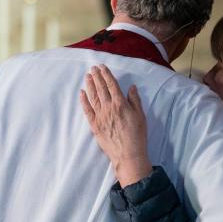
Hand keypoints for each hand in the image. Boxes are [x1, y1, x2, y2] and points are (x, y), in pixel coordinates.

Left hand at [80, 65, 152, 186]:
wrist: (128, 154)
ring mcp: (100, 116)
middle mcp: (108, 107)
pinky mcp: (94, 125)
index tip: (102, 67)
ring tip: (87, 76)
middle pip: (101, 88)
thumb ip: (135, 100)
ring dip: (90, 85)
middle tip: (92, 68)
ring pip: (93, 97)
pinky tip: (82, 93)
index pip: (112, 85)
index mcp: (120, 104)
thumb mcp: (141, 116)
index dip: (106, 75)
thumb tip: (131, 88)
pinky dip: (84, 101)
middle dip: (96, 77)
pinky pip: (87, 110)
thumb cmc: (137, 135)